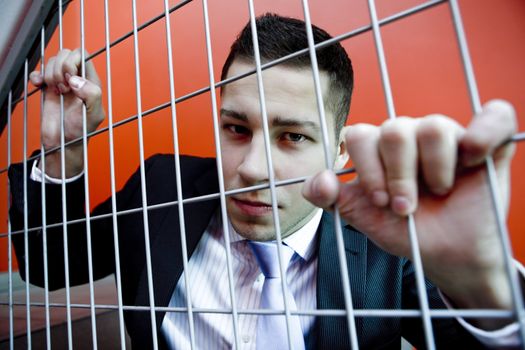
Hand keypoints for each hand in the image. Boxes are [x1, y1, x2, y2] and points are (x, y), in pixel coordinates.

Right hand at [30, 48, 104, 177]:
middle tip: (62, 88)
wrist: (63, 143)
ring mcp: (62, 82)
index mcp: (91, 82)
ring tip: (55, 91)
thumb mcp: (94, 115)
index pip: (82, 55)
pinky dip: (37, 74)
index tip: (70, 80)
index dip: (73, 62)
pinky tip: (39, 85)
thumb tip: (76, 80)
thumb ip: (92, 95)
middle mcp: (77, 79)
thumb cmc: (81, 131)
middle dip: (60, 68)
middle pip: (66, 54)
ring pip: (53, 61)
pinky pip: (40, 71)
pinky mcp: (48, 88)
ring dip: (50, 73)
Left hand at [303, 100, 517, 328]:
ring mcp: (449, 137)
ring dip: (434, 170)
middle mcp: (412, 136)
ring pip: (433, 126)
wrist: (445, 255)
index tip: (381, 202)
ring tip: (439, 193)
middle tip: (405, 206)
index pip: (361, 135)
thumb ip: (331, 198)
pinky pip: (494, 115)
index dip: (368, 169)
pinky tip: (474, 157)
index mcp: (379, 148)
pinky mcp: (487, 144)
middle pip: (394, 130)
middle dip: (398, 176)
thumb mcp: (362, 217)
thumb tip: (319, 181)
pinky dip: (485, 131)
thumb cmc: (405, 230)